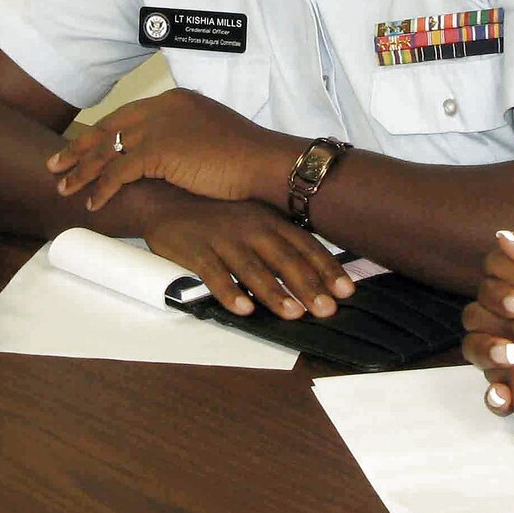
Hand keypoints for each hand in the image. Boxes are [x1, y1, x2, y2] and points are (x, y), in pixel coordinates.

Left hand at [47, 89, 296, 210]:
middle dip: (79, 149)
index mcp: (174, 101)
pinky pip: (119, 172)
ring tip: (63, 188)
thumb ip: (184, 137)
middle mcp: (162, 108)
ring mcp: (159, 128)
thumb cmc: (246, 157)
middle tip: (55, 163)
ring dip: (82, 172)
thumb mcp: (210, 135)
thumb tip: (168, 157)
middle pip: (109, 128)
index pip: (126, 116)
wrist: (264, 163)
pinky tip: (93, 204)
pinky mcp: (159, 151)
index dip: (101, 135)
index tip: (83, 147)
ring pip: (108, 150)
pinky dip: (103, 190)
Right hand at [144, 192, 354, 318]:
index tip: (347, 291)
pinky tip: (243, 309)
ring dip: (274, 292)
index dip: (327, 268)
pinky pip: (214, 274)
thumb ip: (279, 240)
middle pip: (284, 259)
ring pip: (252, 268)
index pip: (305, 245)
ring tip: (293, 313)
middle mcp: (250, 226)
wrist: (166, 198)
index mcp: (268, 219)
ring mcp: (222, 238)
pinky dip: (229, 292)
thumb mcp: (252, 218)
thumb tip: (314, 270)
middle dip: (308, 285)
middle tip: (327, 310)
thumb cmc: (216, 213)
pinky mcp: (195, 250)